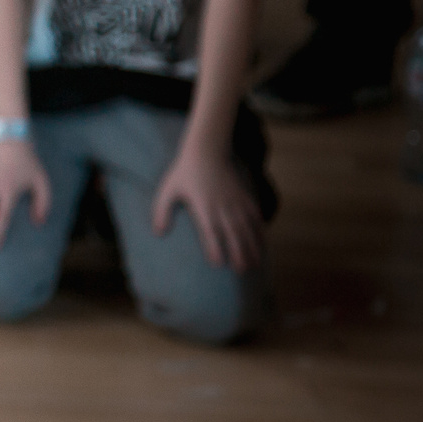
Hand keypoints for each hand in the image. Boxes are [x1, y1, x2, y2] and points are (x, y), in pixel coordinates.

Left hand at [151, 147, 263, 270]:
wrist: (207, 150)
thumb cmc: (184, 172)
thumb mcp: (168, 190)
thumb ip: (162, 211)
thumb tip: (158, 234)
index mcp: (204, 207)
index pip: (211, 231)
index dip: (215, 247)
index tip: (219, 264)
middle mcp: (222, 206)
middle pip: (233, 233)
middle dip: (239, 253)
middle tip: (242, 271)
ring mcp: (236, 202)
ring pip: (247, 228)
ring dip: (252, 246)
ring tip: (256, 264)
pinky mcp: (245, 197)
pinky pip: (256, 217)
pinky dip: (261, 231)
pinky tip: (264, 244)